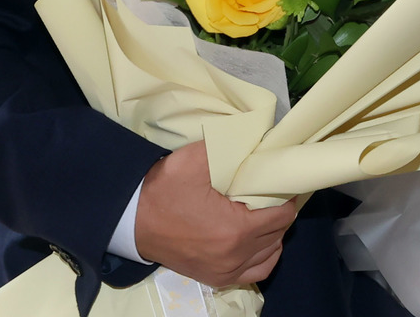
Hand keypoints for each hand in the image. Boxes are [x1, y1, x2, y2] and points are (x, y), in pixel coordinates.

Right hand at [134, 142, 297, 286]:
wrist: (133, 219)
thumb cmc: (165, 189)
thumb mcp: (196, 160)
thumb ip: (232, 149)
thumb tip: (261, 141)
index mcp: (235, 229)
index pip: (281, 215)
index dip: (286, 196)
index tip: (281, 181)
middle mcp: (235, 256)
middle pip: (278, 234)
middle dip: (281, 212)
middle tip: (274, 192)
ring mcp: (225, 271)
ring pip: (270, 254)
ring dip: (274, 233)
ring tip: (267, 212)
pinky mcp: (215, 278)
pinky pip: (255, 272)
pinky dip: (265, 257)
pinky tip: (261, 241)